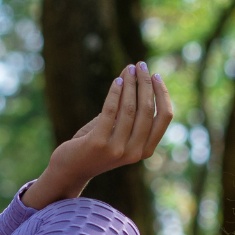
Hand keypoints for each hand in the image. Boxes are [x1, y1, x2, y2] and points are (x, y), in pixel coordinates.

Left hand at [25, 63, 173, 207]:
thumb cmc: (95, 147)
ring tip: (128, 69)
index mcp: (145, 150)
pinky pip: (110, 111)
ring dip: (130, 84)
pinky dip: (115, 92)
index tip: (156, 75)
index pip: (164, 117)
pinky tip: (116, 81)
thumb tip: (137, 79)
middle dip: (145, 83)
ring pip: (130, 108)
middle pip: (147, 109)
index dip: (162, 93)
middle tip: (140, 65)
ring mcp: (117, 149)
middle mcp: (135, 152)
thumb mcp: (119, 133)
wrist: (70, 169)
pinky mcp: (98, 143)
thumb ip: (130, 115)